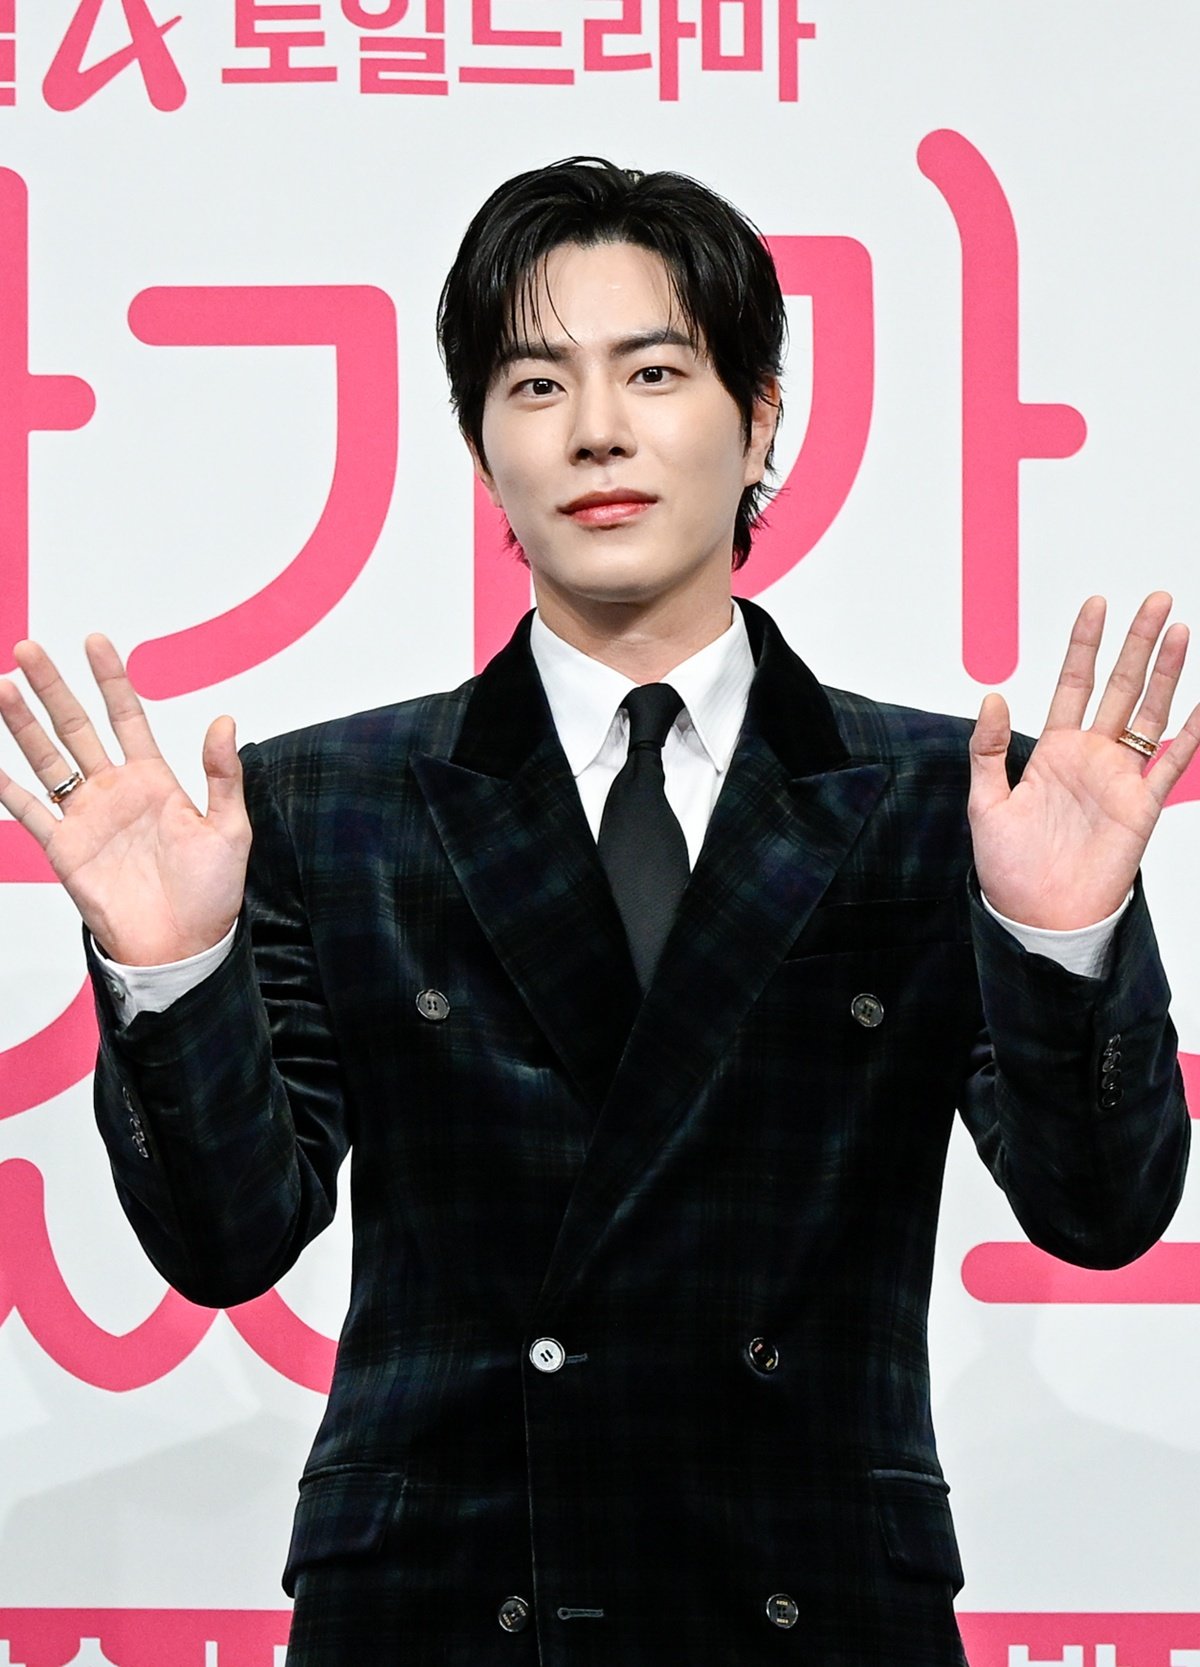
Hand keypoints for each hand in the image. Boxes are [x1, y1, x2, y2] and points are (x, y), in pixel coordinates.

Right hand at [0, 635, 250, 964]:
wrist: (182, 945)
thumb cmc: (210, 892)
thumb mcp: (229, 828)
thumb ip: (222, 775)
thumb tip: (226, 721)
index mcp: (155, 781)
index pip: (127, 717)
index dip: (111, 680)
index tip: (95, 641)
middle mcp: (115, 792)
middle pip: (77, 728)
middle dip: (53, 688)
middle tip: (29, 650)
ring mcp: (86, 817)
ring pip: (48, 759)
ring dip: (24, 724)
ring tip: (4, 687)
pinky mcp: (64, 848)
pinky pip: (30, 811)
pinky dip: (8, 787)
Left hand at [969, 592, 1199, 929]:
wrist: (1039, 915)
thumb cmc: (1010, 867)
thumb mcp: (986, 803)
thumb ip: (988, 750)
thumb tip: (992, 697)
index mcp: (1053, 751)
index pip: (1074, 683)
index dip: (1085, 645)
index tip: (1097, 605)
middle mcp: (1091, 757)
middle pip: (1119, 686)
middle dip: (1137, 642)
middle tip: (1157, 599)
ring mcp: (1120, 778)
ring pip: (1150, 712)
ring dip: (1166, 672)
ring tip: (1180, 630)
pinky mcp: (1141, 805)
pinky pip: (1172, 763)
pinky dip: (1191, 734)